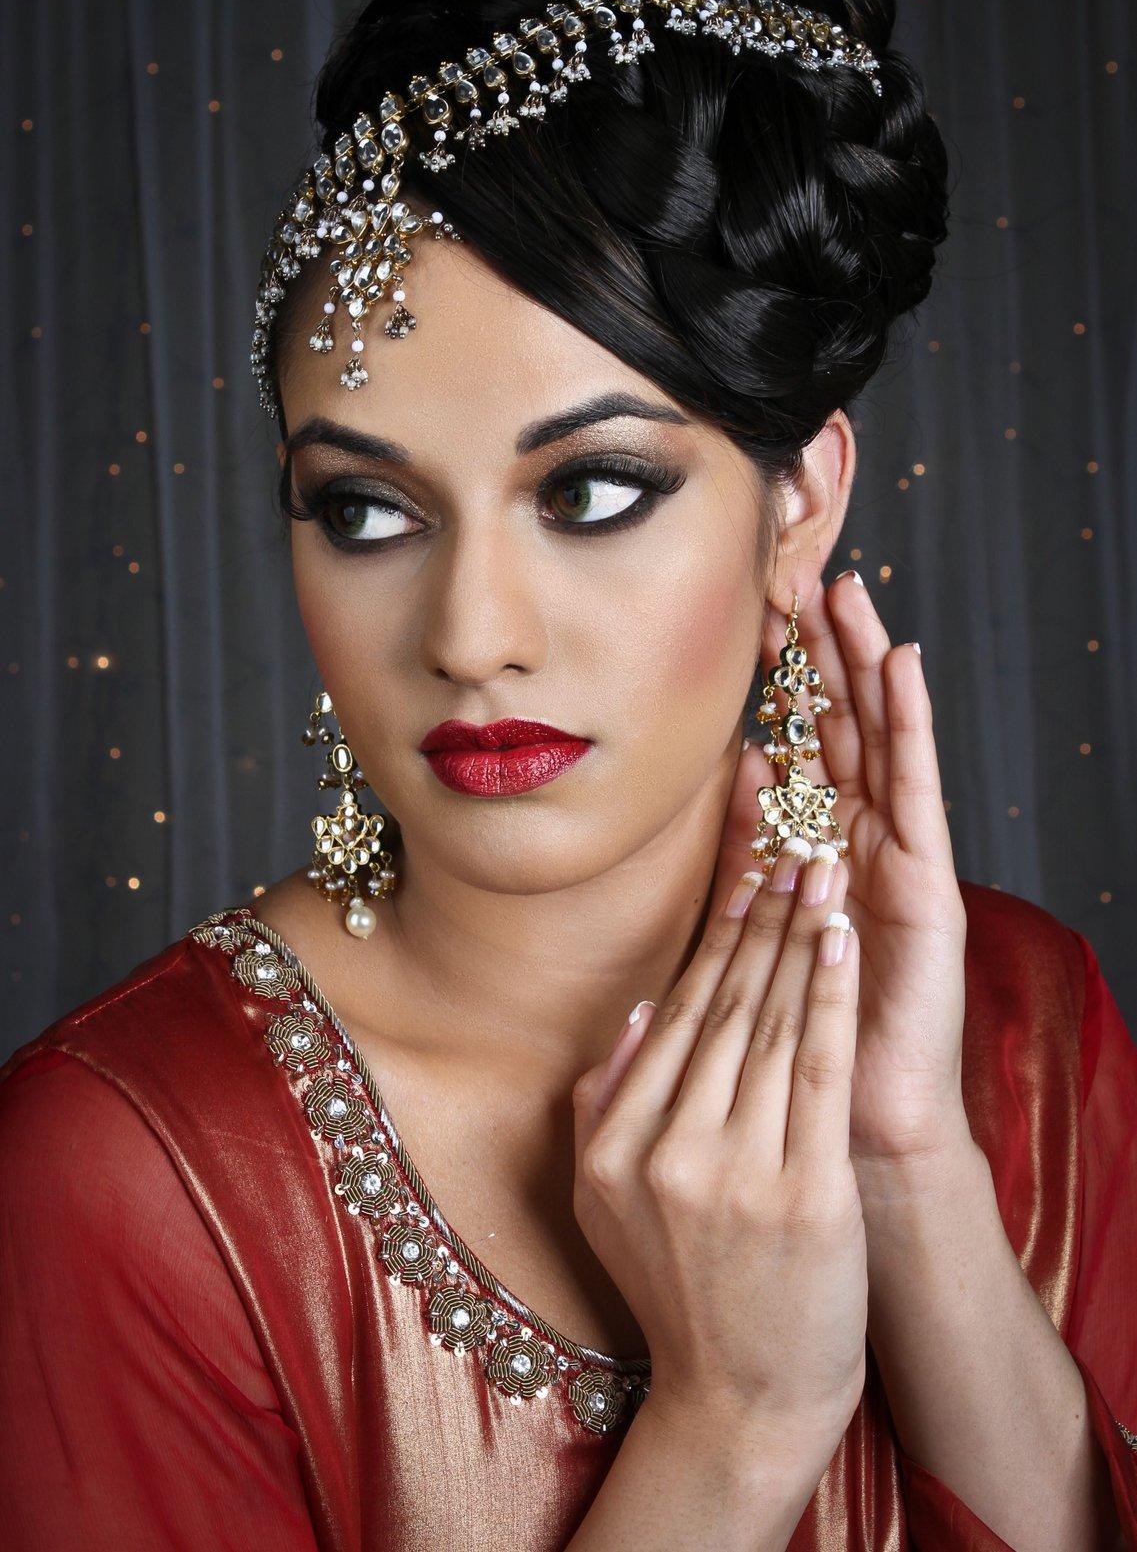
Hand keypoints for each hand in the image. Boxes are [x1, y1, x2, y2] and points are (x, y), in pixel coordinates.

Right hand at [571, 847, 867, 1472]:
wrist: (744, 1400)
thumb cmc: (681, 1294)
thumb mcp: (602, 1205)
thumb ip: (601, 1105)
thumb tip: (638, 1013)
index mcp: (609, 1148)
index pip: (673, 1016)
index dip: (712, 937)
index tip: (737, 871)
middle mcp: (664, 1153)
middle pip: (721, 1006)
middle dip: (758, 914)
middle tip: (785, 837)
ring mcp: (735, 1173)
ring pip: (768, 1024)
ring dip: (796, 934)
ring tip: (817, 866)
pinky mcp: (805, 1191)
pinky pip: (816, 1068)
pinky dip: (829, 993)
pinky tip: (839, 935)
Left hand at [713, 573, 973, 1176]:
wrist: (852, 1128)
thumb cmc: (799, 1040)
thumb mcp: (760, 930)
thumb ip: (755, 849)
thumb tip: (739, 765)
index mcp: (819, 851)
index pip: (803, 746)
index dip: (783, 683)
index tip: (752, 614)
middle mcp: (862, 843)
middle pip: (844, 729)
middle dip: (825, 654)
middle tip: (801, 573)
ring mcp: (899, 859)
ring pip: (879, 740)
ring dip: (864, 664)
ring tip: (848, 592)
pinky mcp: (926, 884)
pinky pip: (914, 789)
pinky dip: (908, 724)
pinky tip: (901, 664)